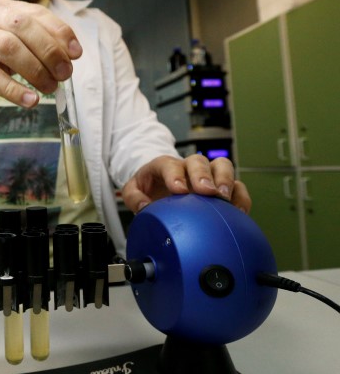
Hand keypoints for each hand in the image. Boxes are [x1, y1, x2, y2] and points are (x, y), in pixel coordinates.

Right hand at [0, 0, 82, 107]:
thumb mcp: (7, 44)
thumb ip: (32, 44)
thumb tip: (67, 58)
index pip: (34, 12)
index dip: (59, 32)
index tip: (76, 53)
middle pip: (22, 26)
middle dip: (49, 51)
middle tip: (64, 74)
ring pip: (7, 47)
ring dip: (34, 69)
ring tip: (49, 88)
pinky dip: (13, 89)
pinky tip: (29, 100)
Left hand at [121, 154, 251, 213]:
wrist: (160, 187)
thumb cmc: (149, 188)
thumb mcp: (133, 191)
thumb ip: (133, 197)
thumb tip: (144, 207)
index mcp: (165, 166)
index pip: (170, 165)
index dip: (176, 175)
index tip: (178, 190)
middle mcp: (188, 167)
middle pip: (199, 161)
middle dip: (203, 175)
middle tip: (206, 191)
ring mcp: (208, 175)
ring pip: (222, 166)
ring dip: (225, 180)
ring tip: (224, 198)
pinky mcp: (222, 187)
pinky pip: (237, 187)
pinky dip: (240, 197)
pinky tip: (238, 212)